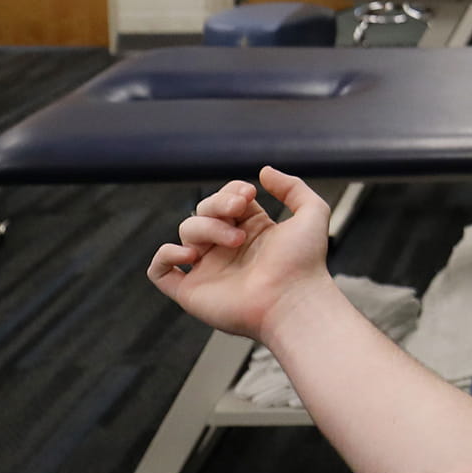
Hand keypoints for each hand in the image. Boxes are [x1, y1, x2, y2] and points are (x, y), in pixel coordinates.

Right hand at [146, 166, 334, 341]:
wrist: (293, 300)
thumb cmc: (304, 263)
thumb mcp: (312, 213)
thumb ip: (294, 188)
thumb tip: (264, 171)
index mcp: (252, 229)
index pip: (227, 198)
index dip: (232, 191)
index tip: (248, 195)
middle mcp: (227, 247)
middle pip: (204, 210)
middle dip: (219, 204)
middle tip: (239, 210)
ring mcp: (208, 268)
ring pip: (186, 232)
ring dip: (206, 227)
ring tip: (235, 241)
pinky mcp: (191, 290)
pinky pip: (159, 270)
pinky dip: (166, 255)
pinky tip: (191, 255)